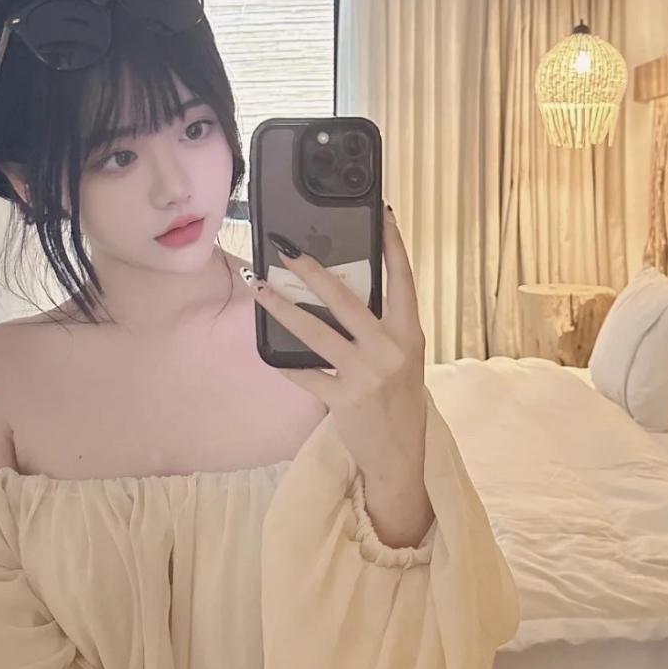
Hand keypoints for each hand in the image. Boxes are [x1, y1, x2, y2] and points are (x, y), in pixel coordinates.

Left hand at [243, 205, 427, 482]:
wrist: (400, 454)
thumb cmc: (399, 400)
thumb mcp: (404, 357)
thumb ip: (384, 326)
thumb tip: (346, 290)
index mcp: (409, 333)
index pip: (403, 280)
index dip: (393, 245)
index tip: (381, 214)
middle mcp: (390, 349)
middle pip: (347, 299)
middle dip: (313, 271)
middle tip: (287, 248)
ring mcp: (365, 374)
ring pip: (316, 331)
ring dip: (281, 306)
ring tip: (258, 286)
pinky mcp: (343, 398)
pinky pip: (304, 372)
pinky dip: (282, 360)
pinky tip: (264, 347)